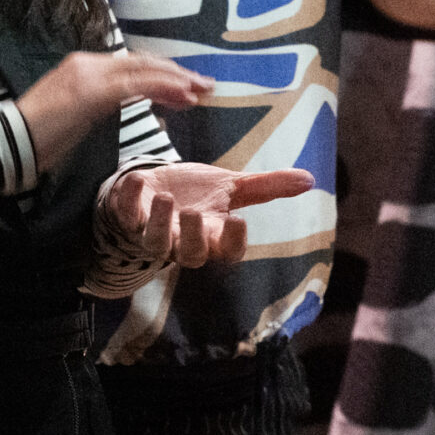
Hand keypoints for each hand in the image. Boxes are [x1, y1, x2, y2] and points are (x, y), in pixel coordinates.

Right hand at [16, 51, 210, 171]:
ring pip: (144, 71)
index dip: (161, 73)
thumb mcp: (71, 116)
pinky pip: (137, 86)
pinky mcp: (92, 92)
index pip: (130, 65)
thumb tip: (113, 106)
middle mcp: (87, 63)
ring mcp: (89, 74)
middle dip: (176, 73)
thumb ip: (93, 106)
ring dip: (177, 80)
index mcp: (81, 67)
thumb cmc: (34, 140)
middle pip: (142, 62)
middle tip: (205, 84)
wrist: (6, 144)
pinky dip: (164, 89)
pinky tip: (184, 98)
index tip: (186, 86)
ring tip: (203, 90)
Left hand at [104, 162, 315, 267]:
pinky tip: (137, 178)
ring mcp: (154, 231)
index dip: (233, 243)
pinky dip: (129, 199)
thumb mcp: (232, 187)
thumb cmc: (196, 194)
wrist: (153, 189)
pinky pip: (125, 215)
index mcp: (212, 236)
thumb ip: (267, 187)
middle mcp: (183, 240)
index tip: (239, 222)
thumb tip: (309, 179)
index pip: (227, 252)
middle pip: (190, 255)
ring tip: (166, 198)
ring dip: (159, 222)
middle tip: (194, 213)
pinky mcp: (129, 217)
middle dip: (192, 237)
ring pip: (155, 242)